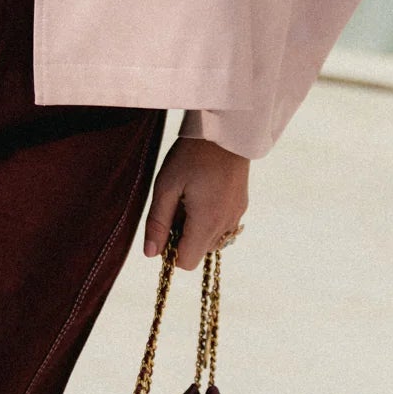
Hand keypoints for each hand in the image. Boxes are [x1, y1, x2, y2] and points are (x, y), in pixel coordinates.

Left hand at [142, 137, 248, 271]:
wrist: (225, 131)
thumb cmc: (191, 155)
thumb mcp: (166, 186)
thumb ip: (157, 222)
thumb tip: (151, 254)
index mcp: (206, 223)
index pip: (186, 262)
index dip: (170, 251)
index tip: (165, 226)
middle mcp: (225, 225)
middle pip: (198, 252)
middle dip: (183, 238)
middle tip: (176, 205)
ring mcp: (236, 216)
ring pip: (211, 241)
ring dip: (197, 229)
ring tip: (190, 198)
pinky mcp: (241, 206)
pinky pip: (222, 227)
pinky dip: (210, 220)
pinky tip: (204, 194)